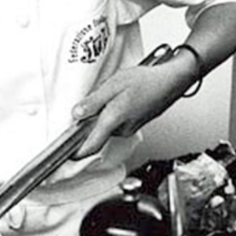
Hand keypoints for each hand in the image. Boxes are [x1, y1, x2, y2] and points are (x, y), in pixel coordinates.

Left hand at [71, 54, 199, 157]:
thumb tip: (77, 114)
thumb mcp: (113, 85)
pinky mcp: (134, 124)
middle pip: (96, 133)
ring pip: (106, 127)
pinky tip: (119, 97)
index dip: (76, 153)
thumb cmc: (146, 82)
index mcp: (113, 120)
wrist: (170, 81)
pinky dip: (112, 112)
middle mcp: (122, 129)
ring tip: (110, 94)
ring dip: (102, 114)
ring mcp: (129, 128)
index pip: (90, 146)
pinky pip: (116, 122)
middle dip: (89, 121)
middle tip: (89, 102)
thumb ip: (93, 102)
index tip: (65, 154)